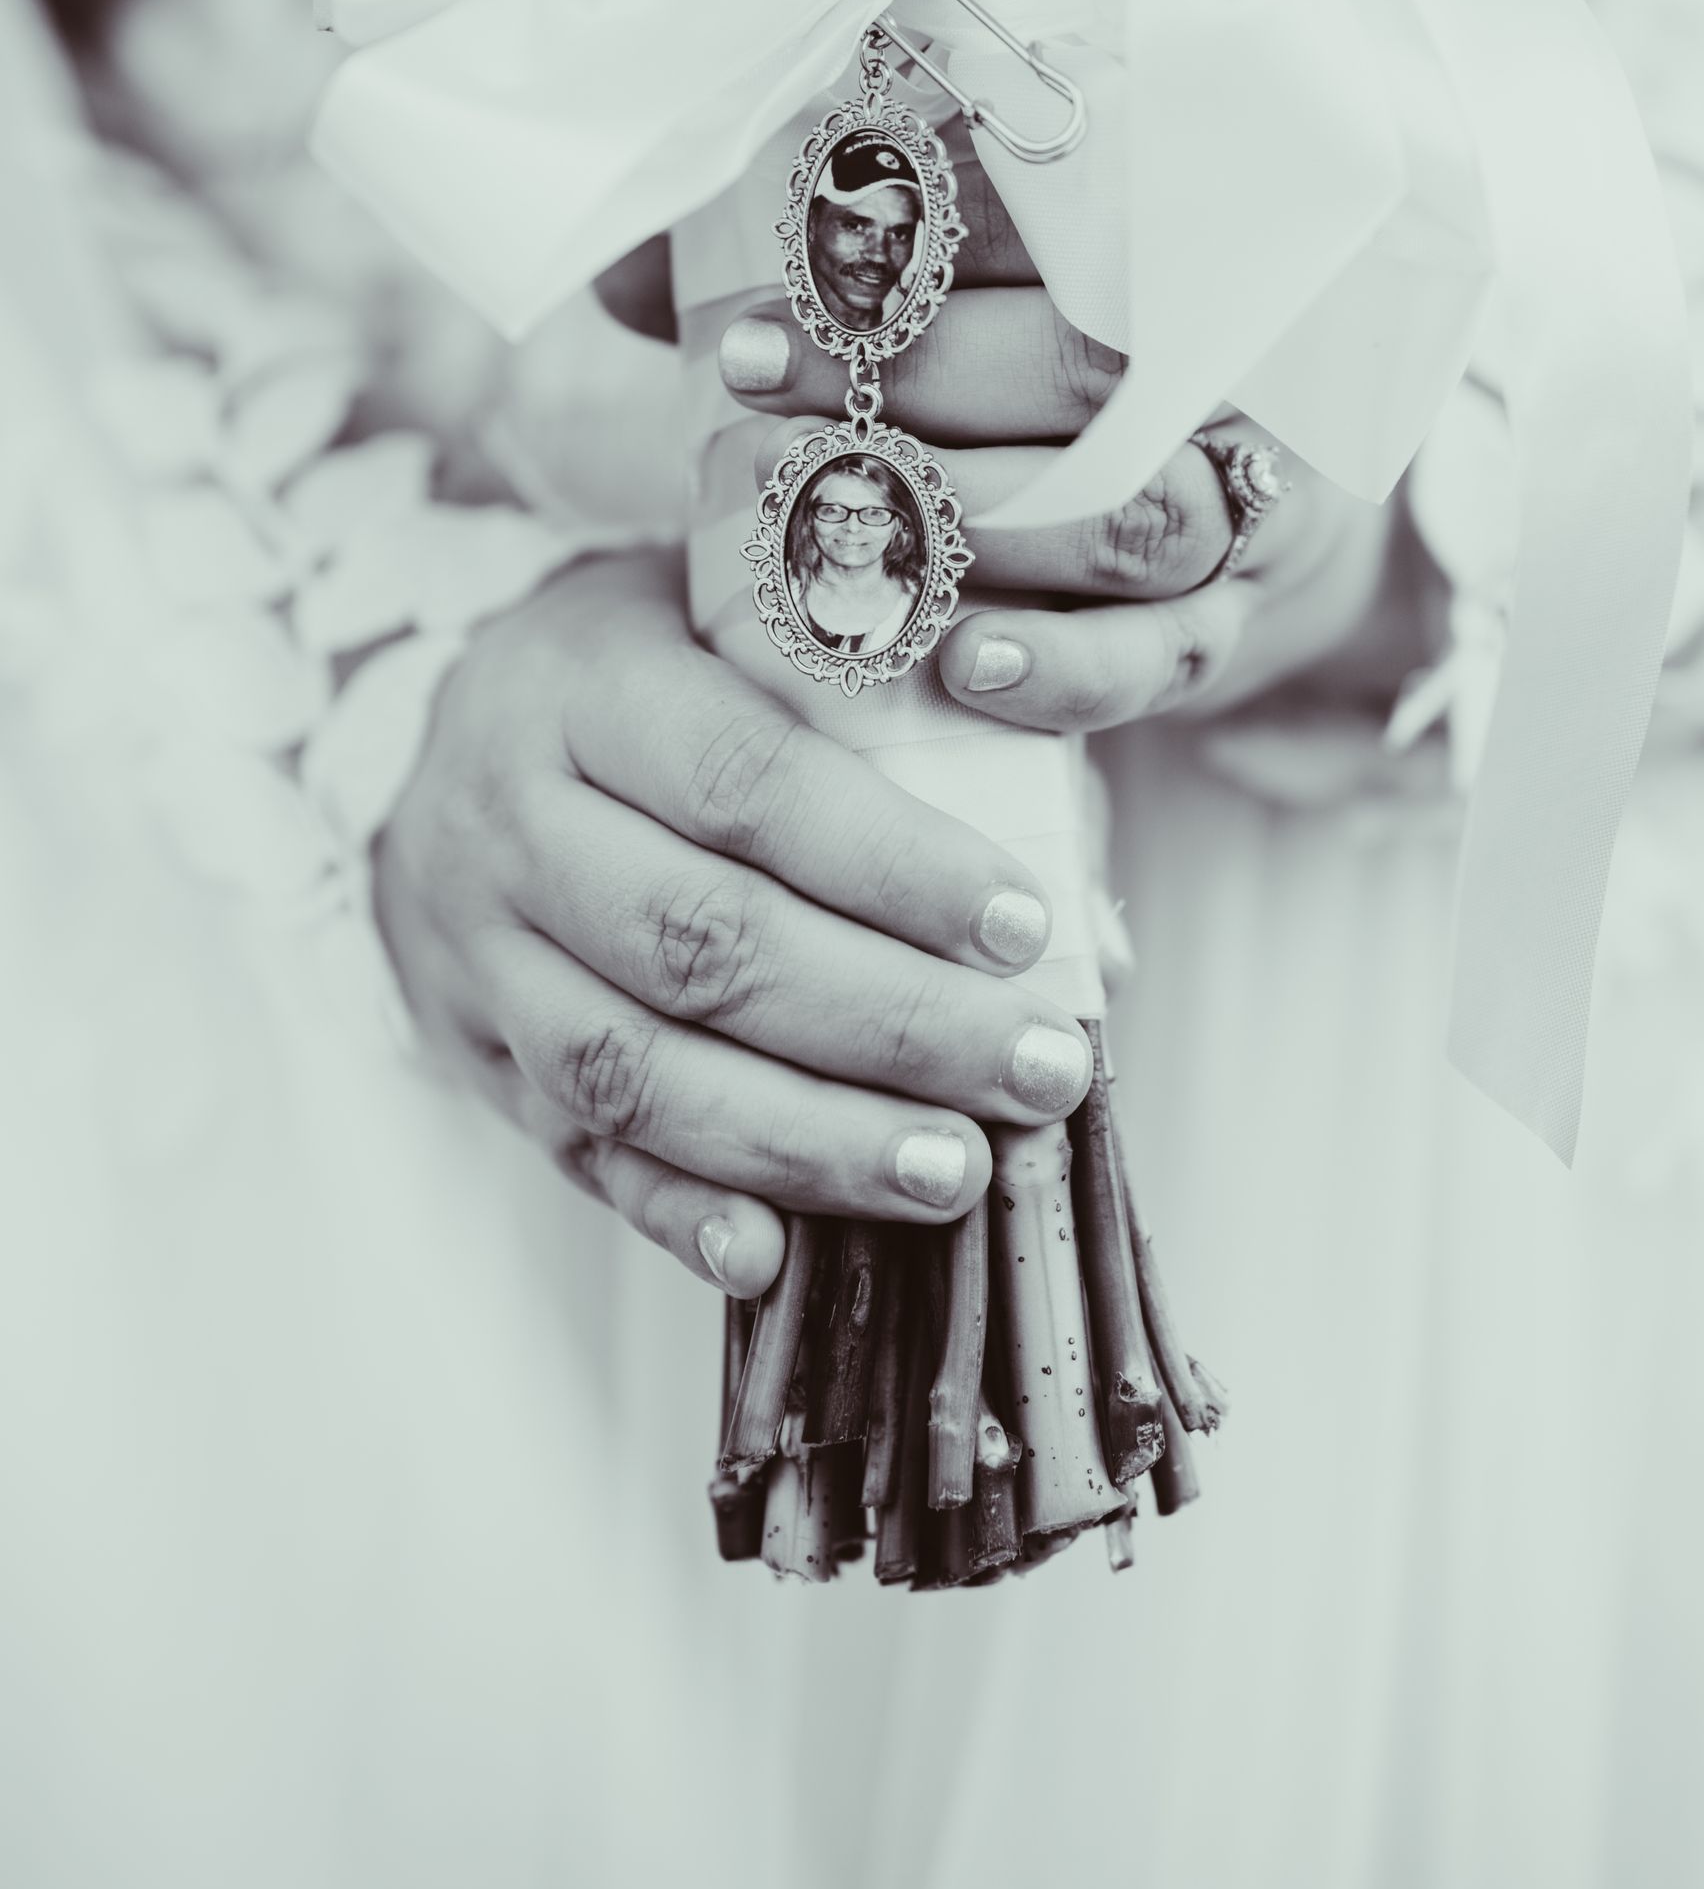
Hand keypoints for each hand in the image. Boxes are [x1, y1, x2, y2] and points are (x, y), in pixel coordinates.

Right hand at [375, 551, 1092, 1297]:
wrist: (431, 727)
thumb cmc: (656, 668)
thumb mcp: (752, 632)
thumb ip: (914, 742)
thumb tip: (1086, 929)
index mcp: (591, 684)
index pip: (746, 780)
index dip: (889, 862)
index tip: (1021, 925)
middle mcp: (512, 819)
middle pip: (702, 941)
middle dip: (891, 1023)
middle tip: (1036, 1069)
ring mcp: (479, 951)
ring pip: (636, 1069)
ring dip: (809, 1139)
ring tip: (956, 1169)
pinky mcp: (474, 1055)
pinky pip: (573, 1150)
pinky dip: (677, 1212)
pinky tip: (776, 1256)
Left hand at [710, 132, 1398, 731]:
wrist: (1182, 507)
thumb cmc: (1010, 377)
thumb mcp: (918, 291)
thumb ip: (791, 267)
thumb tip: (620, 277)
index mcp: (1163, 246)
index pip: (1072, 198)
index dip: (934, 207)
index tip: (804, 225)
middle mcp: (1220, 369)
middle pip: (1094, 357)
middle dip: (917, 365)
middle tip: (750, 370)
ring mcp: (1234, 504)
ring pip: (1132, 508)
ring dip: (969, 511)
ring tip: (816, 511)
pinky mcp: (1221, 630)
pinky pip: (1165, 655)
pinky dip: (1066, 668)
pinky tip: (962, 665)